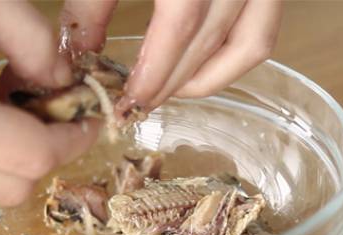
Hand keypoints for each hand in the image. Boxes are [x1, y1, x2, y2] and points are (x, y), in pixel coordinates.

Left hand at [61, 0, 281, 110]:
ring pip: (246, 43)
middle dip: (170, 82)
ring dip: (205, 78)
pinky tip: (201, 70)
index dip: (153, 70)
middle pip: (208, 38)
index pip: (180, 21)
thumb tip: (79, 52)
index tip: (124, 100)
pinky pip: (263, 31)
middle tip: (138, 104)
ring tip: (169, 92)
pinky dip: (233, 60)